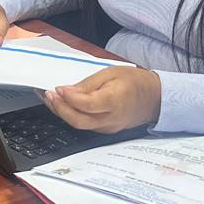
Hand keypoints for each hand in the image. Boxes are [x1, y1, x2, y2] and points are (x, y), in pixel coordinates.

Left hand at [42, 67, 161, 132]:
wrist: (154, 98)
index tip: (58, 88)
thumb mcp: (111, 73)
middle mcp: (111, 119)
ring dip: (62, 112)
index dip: (70, 98)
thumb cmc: (135, 82)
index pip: (87, 105)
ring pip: (79, 125)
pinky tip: (62, 105)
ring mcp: (108, 127)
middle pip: (79, 121)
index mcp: (115, 101)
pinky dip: (70, 115)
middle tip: (48, 94)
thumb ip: (88, 84)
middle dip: (59, 109)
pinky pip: (84, 125)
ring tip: (50, 97)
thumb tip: (67, 91)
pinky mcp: (105, 130)